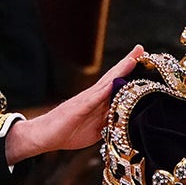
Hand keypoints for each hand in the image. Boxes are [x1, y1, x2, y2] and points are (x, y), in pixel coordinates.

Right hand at [4, 45, 143, 163]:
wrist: (44, 136)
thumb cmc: (68, 132)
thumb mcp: (96, 130)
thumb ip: (108, 122)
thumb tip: (124, 119)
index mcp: (97, 101)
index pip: (116, 83)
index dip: (128, 71)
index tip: (141, 59)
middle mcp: (92, 96)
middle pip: (113, 76)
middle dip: (128, 62)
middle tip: (140, 48)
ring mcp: (85, 100)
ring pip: (106, 82)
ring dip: (120, 70)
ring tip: (133, 58)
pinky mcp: (78, 107)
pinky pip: (94, 97)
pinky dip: (106, 89)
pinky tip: (116, 81)